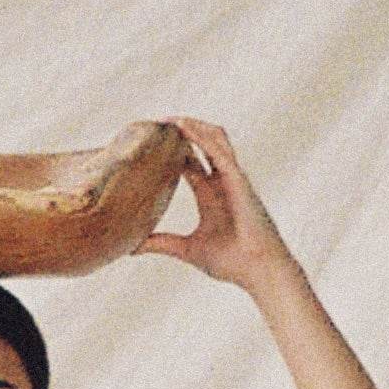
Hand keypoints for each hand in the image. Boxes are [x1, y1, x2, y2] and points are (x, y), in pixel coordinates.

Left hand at [134, 119, 290, 289]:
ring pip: (213, 139)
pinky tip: (184, 127)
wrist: (258, 270)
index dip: (171, 150)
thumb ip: (160, 243)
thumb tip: (131, 247)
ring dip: (192, 125)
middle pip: (201, 145)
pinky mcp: (239, 180)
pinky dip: (202, 136)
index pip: (189, 162)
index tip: (149, 142)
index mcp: (210, 195)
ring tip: (168, 118)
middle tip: (155, 124)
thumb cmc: (231, 262)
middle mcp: (221, 182)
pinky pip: (219, 150)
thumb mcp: (186, 250)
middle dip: (181, 131)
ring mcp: (232, 178)